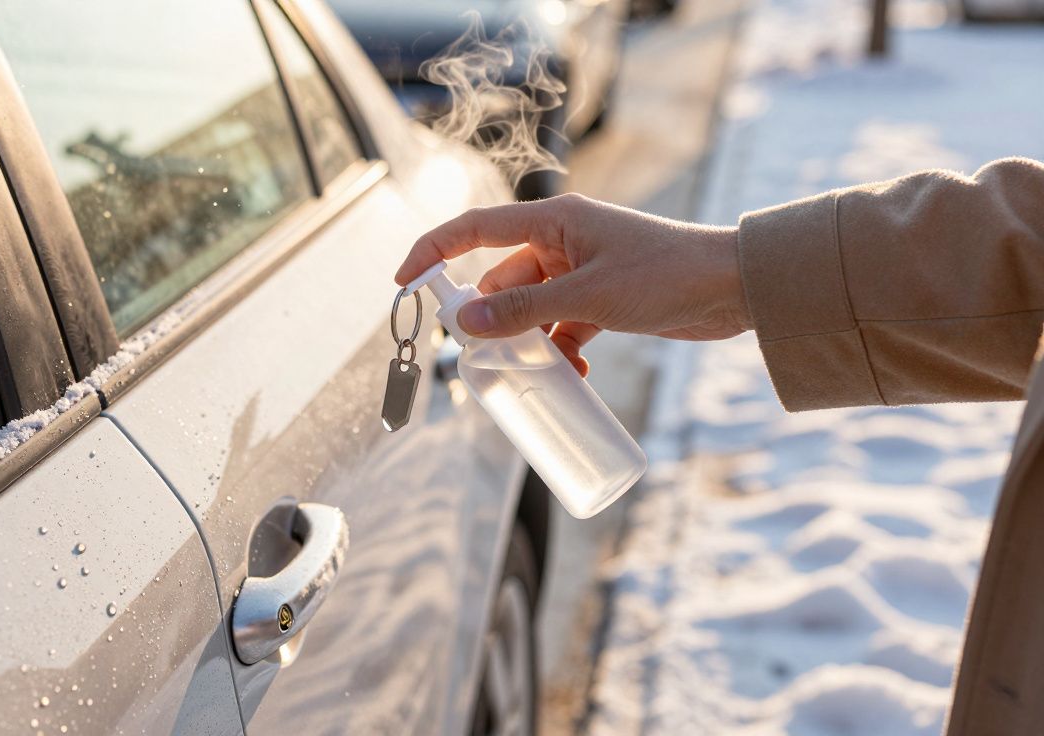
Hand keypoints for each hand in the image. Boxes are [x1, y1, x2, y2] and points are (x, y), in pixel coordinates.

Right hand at [395, 193, 752, 375]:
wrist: (736, 288)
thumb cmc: (667, 276)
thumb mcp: (590, 298)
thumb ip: (526, 312)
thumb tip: (465, 324)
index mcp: (553, 221)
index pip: (474, 230)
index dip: (433, 253)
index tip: (403, 283)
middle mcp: (562, 241)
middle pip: (502, 281)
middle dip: (495, 321)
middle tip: (491, 359)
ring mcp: (581, 271)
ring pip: (531, 309)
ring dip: (532, 343)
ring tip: (543, 374)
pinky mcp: (601, 299)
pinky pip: (561, 326)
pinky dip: (561, 351)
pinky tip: (574, 377)